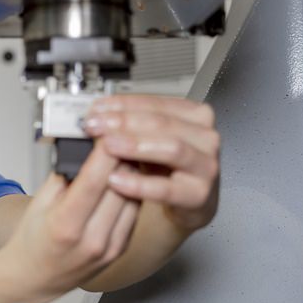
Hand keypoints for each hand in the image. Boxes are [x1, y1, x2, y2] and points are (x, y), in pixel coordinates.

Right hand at [0, 142, 139, 302]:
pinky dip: (132, 190)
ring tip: (126, 153)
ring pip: (134, 196)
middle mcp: (92, 239)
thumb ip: (64, 175)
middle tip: (122, 134)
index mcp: (66, 226)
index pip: (94, 179)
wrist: (34, 278)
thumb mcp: (39, 203)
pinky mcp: (121, 248)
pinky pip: (134, 211)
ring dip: (132, 172)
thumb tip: (86, 148)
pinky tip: (126, 178)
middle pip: (121, 185)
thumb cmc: (32, 242)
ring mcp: (110, 247)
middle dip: (122, 155)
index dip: (106, 150)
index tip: (110, 129)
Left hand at [82, 95, 219, 232]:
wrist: (185, 200)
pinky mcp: (199, 194)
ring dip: (135, 146)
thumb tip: (95, 114)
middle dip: (125, 122)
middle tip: (96, 125)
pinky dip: (138, 184)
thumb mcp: (149, 140)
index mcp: (196, 115)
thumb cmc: (167, 167)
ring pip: (172, 149)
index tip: (96, 108)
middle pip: (164, 123)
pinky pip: (166, 188)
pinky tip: (116, 180)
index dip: (123, 104)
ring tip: (108, 147)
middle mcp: (206, 137)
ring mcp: (206, 166)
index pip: (157, 103)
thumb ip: (128, 125)